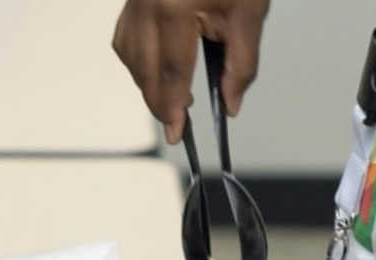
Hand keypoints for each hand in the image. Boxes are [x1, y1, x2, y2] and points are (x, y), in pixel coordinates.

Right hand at [112, 0, 269, 143]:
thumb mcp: (248, 14)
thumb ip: (240, 64)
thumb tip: (230, 102)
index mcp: (175, 9)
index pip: (173, 72)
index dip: (175, 107)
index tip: (178, 131)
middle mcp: (147, 8)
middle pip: (146, 73)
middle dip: (160, 104)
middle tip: (175, 125)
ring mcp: (134, 6)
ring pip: (132, 62)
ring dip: (150, 85)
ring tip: (174, 99)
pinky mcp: (131, 5)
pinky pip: (126, 45)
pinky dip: (140, 64)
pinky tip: (157, 71)